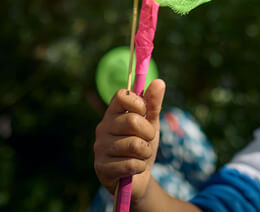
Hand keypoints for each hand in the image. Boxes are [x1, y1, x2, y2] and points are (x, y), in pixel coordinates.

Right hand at [94, 78, 165, 201]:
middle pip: (132, 121)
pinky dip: (140, 166)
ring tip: (142, 154)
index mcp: (113, 112)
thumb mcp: (152, 122)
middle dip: (148, 132)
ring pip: (133, 145)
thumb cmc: (143, 143)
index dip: (138, 102)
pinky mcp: (100, 167)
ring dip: (145, 151)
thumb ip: (154, 103)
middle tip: (148, 139)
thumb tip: (159, 81)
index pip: (121, 95)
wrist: (139, 177)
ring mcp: (99, 147)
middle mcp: (103, 127)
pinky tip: (135, 167)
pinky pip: (130, 164)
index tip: (144, 112)